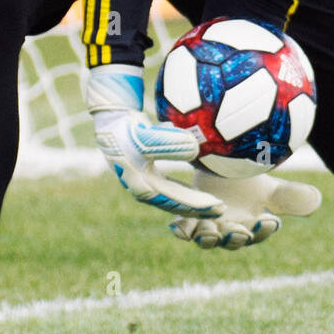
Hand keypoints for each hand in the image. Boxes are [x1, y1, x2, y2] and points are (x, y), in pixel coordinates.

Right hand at [84, 65, 225, 217]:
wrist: (111, 122)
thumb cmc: (128, 130)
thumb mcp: (148, 136)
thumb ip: (170, 143)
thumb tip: (195, 150)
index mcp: (142, 186)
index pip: (176, 200)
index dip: (198, 205)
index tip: (218, 206)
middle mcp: (143, 190)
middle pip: (176, 204)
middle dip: (199, 209)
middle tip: (222, 211)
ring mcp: (144, 184)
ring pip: (174, 198)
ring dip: (193, 203)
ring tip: (215, 206)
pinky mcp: (148, 176)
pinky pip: (170, 189)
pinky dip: (184, 193)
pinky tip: (199, 194)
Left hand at [169, 172, 321, 249]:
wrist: (219, 168)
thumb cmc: (248, 182)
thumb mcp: (272, 188)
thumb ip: (292, 196)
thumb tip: (315, 201)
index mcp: (251, 227)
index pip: (259, 233)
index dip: (264, 229)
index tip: (269, 220)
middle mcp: (229, 230)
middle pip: (231, 241)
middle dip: (235, 238)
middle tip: (239, 231)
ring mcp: (206, 225)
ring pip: (206, 238)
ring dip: (208, 237)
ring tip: (211, 231)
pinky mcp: (187, 216)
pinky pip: (182, 228)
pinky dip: (181, 230)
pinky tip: (180, 228)